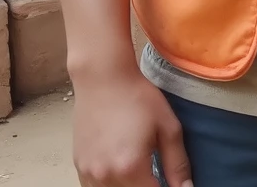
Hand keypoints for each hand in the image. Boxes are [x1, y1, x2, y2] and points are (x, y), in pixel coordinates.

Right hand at [71, 68, 191, 186]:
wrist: (103, 79)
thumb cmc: (139, 99)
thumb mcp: (169, 128)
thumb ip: (177, 164)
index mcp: (130, 168)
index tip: (173, 183)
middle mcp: (105, 176)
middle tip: (158, 177)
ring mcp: (88, 172)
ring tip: (142, 174)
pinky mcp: (78, 166)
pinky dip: (110, 186)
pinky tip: (121, 173)